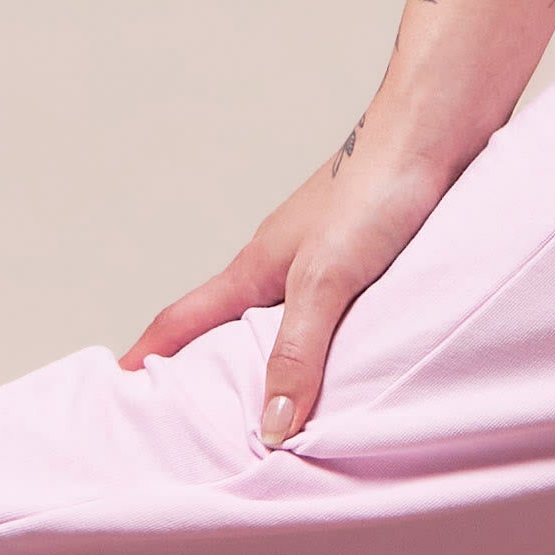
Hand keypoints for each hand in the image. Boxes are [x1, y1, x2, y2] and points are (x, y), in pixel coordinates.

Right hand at [118, 122, 464, 450]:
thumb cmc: (375, 186)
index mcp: (256, 268)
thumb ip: (298, 351)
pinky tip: (348, 366)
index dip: (150, 354)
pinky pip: (334, 313)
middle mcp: (283, 263)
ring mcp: (325, 256)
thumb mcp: (327, 279)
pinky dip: (328, 346)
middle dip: (205, 369)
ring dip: (272, 361)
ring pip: (285, 320)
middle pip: (228, 324)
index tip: (117, 387)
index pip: (185, 318)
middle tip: (188, 421)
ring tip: (272, 411)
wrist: (437, 126)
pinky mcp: (370, 254)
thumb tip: (271, 428)